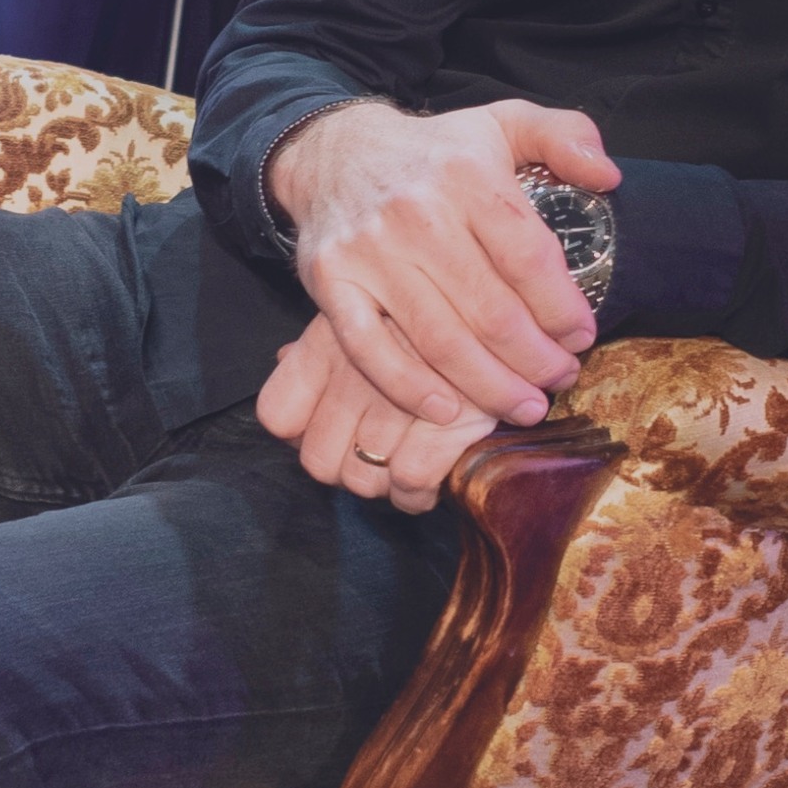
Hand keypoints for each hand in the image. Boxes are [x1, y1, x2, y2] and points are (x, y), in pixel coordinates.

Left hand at [255, 314, 497, 512]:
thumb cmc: (433, 299)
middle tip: (377, 454)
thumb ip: (323, 340)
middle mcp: (351, 376)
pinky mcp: (443, 428)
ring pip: (361, 480)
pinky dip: (417, 494)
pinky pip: (409, 484)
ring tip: (409, 462)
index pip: (278, 415)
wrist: (510, 293)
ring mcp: (395, 404)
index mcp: (326, 343)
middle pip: (318, 461)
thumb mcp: (370, 301)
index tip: (331, 430)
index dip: (299, 434)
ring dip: (383, 484)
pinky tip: (434, 476)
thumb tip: (284, 358)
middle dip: (346, 467)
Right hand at [263, 98, 619, 428]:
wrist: (336, 150)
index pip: (529, 259)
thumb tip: (608, 176)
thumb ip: (565, 135)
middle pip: (490, 310)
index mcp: (468, 175)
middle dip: (535, 359)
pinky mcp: (331, 282)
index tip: (582, 337)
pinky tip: (447, 411)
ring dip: (489, 386)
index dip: (562, 309)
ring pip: (439, 339)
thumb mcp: (504, 121)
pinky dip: (409, 389)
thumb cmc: (435, 152)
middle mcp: (417, 213)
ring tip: (524, 406)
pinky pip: (369, 349)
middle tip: (559, 381)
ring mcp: (369, 251)